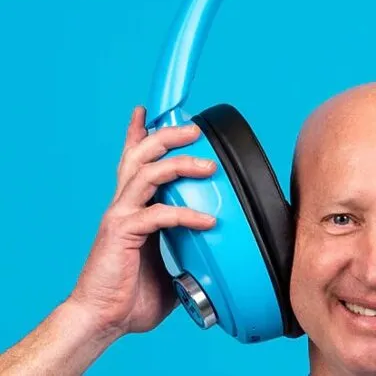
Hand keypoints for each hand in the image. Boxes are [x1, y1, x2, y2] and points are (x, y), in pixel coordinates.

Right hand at [67, 106, 217, 339]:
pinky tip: (208, 221)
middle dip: (167, 135)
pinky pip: (158, 213)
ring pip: (147, 173)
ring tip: (208, 166)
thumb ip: (187, 254)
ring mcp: (121, 216)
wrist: (103, 320)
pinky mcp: (122, 232)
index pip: (135, 163)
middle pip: (141, 155)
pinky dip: (186, 214)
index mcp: (132, 209)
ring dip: (179, 163)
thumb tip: (215, 259)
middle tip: (195, 129)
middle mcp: (124, 206)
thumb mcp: (169, 268)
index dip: (140, 134)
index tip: (150, 112)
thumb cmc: (130, 297)